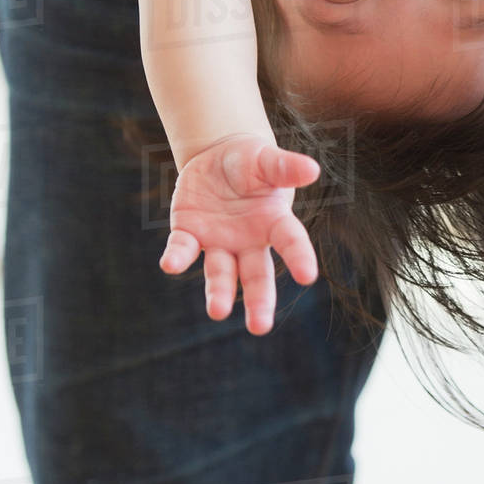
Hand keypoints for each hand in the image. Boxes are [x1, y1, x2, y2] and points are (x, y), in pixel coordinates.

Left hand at [158, 133, 321, 333]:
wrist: (217, 156)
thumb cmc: (251, 161)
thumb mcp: (266, 159)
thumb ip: (285, 166)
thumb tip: (312, 170)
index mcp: (273, 221)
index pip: (290, 240)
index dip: (299, 256)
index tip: (307, 276)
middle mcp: (248, 240)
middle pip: (256, 275)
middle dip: (258, 301)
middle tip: (259, 327)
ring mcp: (218, 240)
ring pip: (220, 273)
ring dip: (218, 293)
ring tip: (218, 312)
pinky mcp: (189, 233)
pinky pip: (183, 249)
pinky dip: (177, 258)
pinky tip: (171, 265)